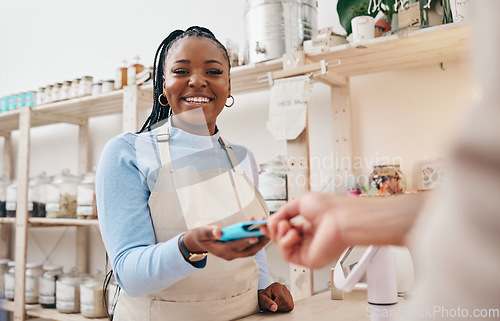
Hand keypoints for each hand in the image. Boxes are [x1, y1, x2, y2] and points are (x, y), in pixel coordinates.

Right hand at [184, 225, 268, 260]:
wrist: (201, 241)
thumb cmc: (201, 235)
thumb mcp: (202, 232)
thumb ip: (210, 232)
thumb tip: (218, 232)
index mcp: (221, 251)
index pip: (235, 247)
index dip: (245, 242)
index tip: (254, 237)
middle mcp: (230, 254)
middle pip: (249, 250)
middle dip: (259, 241)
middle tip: (267, 230)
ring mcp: (235, 253)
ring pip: (252, 249)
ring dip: (261, 239)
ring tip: (266, 226)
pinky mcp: (239, 250)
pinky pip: (250, 245)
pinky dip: (257, 237)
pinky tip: (258, 225)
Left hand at [258, 282, 293, 311]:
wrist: (264, 298)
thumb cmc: (262, 298)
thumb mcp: (262, 300)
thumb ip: (267, 303)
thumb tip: (275, 308)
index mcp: (276, 285)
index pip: (281, 297)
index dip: (276, 304)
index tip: (271, 304)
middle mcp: (283, 287)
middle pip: (285, 301)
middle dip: (279, 306)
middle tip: (272, 304)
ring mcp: (288, 292)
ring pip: (289, 304)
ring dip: (281, 308)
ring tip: (275, 304)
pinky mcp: (290, 298)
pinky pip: (290, 306)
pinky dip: (284, 308)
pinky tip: (279, 305)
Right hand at [262, 192, 426, 268]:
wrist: (342, 219)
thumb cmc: (331, 209)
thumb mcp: (301, 202)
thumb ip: (283, 211)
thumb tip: (272, 220)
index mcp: (309, 225)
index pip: (286, 228)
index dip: (273, 226)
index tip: (263, 222)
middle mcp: (308, 238)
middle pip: (281, 238)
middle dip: (273, 229)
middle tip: (273, 222)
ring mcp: (308, 250)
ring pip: (282, 247)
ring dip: (279, 235)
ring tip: (286, 225)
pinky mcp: (308, 259)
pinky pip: (287, 255)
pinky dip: (285, 243)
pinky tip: (293, 234)